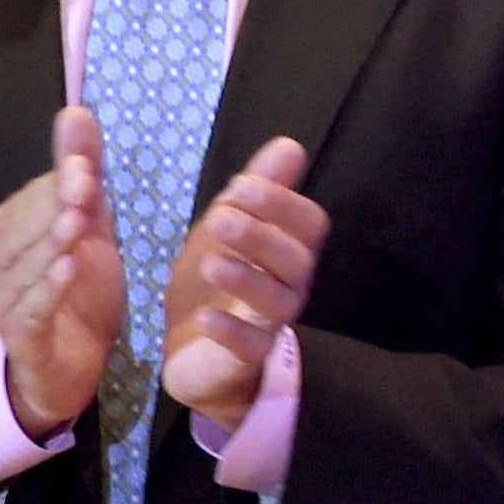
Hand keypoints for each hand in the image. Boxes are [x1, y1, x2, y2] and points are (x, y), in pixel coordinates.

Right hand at [0, 106, 128, 439]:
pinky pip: (31, 311)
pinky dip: (49, 290)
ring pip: (27, 269)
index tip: (85, 170)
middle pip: (26, 231)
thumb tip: (75, 110)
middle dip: (56, 210)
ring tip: (79, 227)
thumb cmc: (78, 292)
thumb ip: (79, 170)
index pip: (30, 201)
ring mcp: (0, 304)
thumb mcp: (89, 226)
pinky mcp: (19, 339)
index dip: (59, 185)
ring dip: (53, 246)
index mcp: (2, 236)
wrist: (71, 367)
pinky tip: (68, 271)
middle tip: (87, 191)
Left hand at [161, 137, 324, 431]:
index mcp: (287, 252)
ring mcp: (270, 325)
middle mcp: (289, 286)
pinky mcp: (247, 359)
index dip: (280, 203)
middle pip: (295, 259)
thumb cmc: (215, 287)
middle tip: (221, 217)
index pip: (308, 222)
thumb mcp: (225, 232)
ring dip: (246, 278)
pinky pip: (251, 347)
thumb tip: (289, 144)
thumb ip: (255, 192)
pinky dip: (230, 331)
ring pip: (277, 302)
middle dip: (260, 235)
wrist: (195, 355)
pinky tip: (205, 318)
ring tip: (210, 263)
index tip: (238, 186)